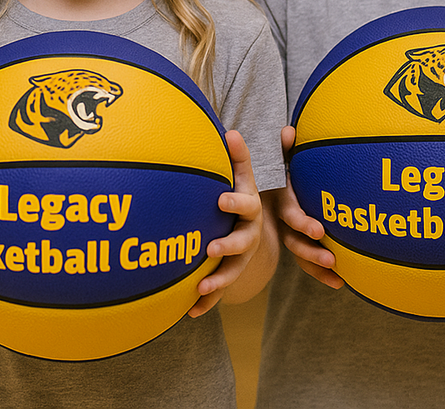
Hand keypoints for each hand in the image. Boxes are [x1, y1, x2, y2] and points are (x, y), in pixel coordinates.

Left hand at [188, 130, 262, 316]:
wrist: (254, 229)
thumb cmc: (241, 196)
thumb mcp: (244, 177)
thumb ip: (239, 157)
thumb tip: (230, 132)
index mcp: (250, 211)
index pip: (246, 205)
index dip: (235, 203)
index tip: (220, 199)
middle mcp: (249, 236)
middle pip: (242, 243)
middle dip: (228, 245)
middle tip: (210, 247)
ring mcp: (240, 259)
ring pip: (232, 271)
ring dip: (218, 280)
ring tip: (200, 286)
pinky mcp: (229, 275)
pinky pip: (218, 291)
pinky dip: (206, 302)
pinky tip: (189, 312)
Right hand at [275, 125, 342, 288]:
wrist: (255, 196)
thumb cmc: (273, 174)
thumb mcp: (277, 161)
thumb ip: (284, 150)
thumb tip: (289, 130)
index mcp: (281, 202)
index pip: (291, 214)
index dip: (303, 222)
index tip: (318, 230)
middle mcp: (282, 223)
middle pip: (295, 240)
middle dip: (312, 251)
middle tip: (330, 257)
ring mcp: (288, 236)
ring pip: (301, 255)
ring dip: (318, 266)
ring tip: (338, 273)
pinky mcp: (297, 246)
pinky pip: (308, 264)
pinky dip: (323, 274)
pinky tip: (342, 284)